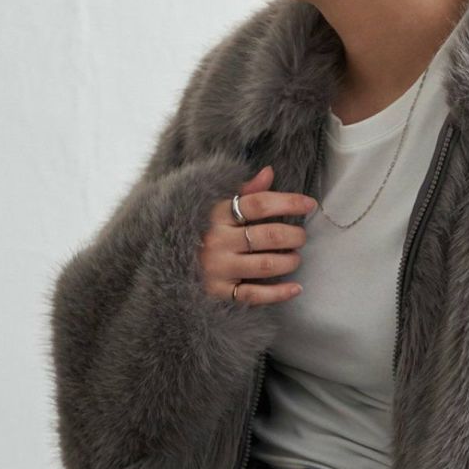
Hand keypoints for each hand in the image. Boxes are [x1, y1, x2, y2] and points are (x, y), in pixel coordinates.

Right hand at [200, 164, 317, 303]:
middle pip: (268, 236)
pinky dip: (279, 293)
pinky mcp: (218, 293)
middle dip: (293, 235)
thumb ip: (243, 192)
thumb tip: (269, 173)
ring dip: (289, 261)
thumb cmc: (194, 230)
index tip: (310, 204)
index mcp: (216, 214)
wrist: (159, 263)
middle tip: (300, 237)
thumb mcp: (212, 206)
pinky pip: (255, 295)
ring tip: (295, 257)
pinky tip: (295, 288)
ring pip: (266, 265)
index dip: (289, 202)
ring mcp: (218, 268)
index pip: (259, 204)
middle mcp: (218, 241)